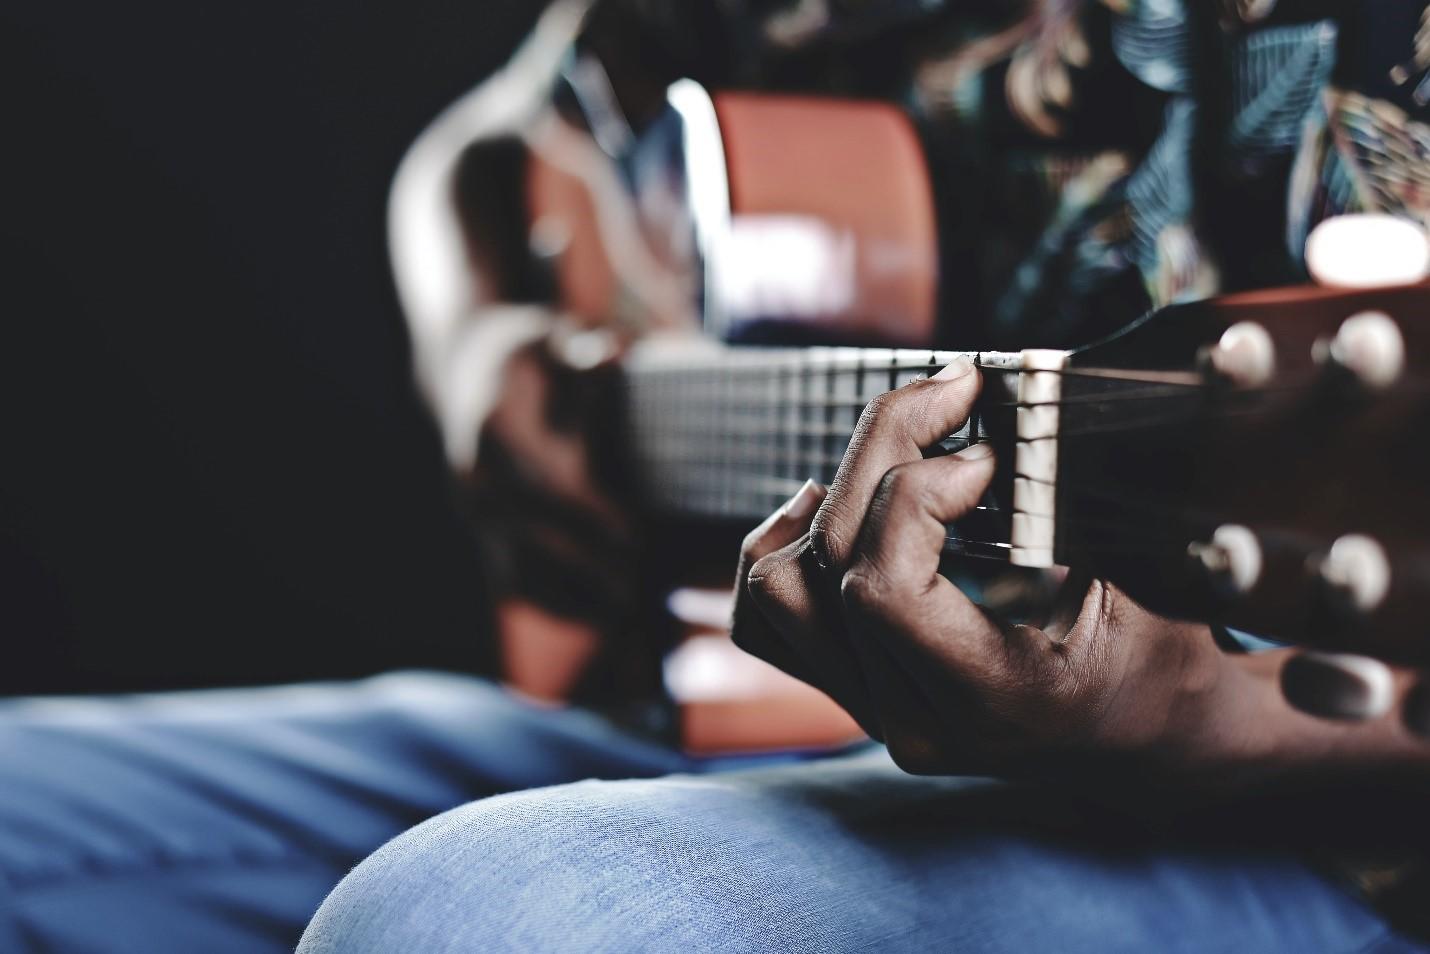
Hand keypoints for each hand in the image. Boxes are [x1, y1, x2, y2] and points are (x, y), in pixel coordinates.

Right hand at [464, 331, 662, 705]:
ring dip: (578, 599)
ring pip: (525, 576)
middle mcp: (477, 481)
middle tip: (644, 587)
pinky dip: (561, 606)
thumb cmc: (529, 357)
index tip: (635, 540)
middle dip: (591, 569)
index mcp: (494, 432)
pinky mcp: (483, 538)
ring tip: (632, 611)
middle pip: (537, 542)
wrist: (468, 370)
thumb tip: (611, 354)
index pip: (544, 487)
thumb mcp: (552, 340)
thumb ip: (582, 355)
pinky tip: (604, 616)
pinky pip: (519, 586)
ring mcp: (476, 516)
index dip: (591, 519)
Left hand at [730, 359, 1428, 798]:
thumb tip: (1008, 398)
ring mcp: (875, 709)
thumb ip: (1070, 505)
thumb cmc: (1158, 652)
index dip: (916, 495)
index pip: (882, 591)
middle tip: (951, 395)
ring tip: (891, 456)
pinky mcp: (854, 688)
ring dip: (827, 501)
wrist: (1147, 739)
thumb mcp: (1146, 583)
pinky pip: (767, 621)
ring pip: (779, 593)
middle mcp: (917, 718)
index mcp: (996, 698)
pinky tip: (827, 505)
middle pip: (831, 566)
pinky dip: (781, 548)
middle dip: (884, 450)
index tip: (987, 451)